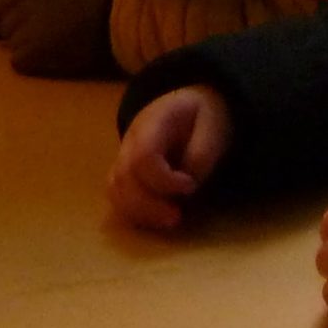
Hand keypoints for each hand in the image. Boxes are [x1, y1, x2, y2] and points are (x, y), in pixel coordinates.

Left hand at [2, 0, 118, 78]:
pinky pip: (19, 62)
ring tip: (53, 50)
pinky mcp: (30, 50)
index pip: (1, 3)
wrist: (115, 12)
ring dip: (27, 49)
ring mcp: (24, 28)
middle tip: (44, 39)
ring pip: (13, 45)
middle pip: (5, 26)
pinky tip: (52, 61)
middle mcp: (23, 4)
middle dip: (18, 33)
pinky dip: (32, 63)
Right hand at [108, 85, 233, 231]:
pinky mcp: (124, 173)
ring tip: (169, 221)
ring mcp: (123, 156)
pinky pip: (117, 196)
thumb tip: (187, 189)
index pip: (143, 156)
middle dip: (148, 205)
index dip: (164, 179)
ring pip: (115, 190)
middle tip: (177, 218)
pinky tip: (157, 219)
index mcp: (152, 122)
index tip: (190, 185)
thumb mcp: (213, 126)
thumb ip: (201, 155)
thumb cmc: (202, 115)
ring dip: (139, 212)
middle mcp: (130, 140)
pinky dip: (133, 212)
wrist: (189, 106)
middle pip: (123, 177)